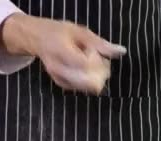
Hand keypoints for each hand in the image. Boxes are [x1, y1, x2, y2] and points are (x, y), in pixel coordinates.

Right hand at [0, 14, 125, 93]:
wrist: (38, 39)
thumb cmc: (60, 32)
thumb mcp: (81, 31)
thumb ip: (100, 43)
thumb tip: (122, 52)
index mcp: (61, 50)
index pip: (85, 64)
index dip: (97, 61)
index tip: (96, 53)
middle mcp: (57, 67)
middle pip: (86, 81)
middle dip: (99, 74)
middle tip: (101, 63)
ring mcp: (58, 77)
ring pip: (85, 87)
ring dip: (96, 78)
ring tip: (94, 64)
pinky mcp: (61, 84)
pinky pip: (81, 88)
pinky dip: (88, 81)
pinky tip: (87, 70)